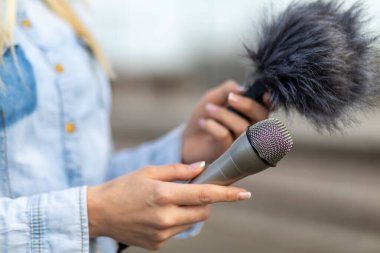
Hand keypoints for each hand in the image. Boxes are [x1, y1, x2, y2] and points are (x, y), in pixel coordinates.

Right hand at [87, 162, 250, 249]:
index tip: (246, 194)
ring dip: (189, 211)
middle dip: (205, 201)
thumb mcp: (148, 172)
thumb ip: (178, 171)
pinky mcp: (157, 245)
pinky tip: (157, 214)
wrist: (98, 213)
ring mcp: (161, 234)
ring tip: (168, 202)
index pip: (204, 195)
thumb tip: (202, 167)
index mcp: (163, 195)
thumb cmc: (123, 187)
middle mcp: (165, 218)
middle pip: (203, 211)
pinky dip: (176, 221)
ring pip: (192, 222)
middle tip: (191, 191)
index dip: (227, 195)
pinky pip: (177, 231)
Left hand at [182, 80, 270, 163]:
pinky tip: (202, 122)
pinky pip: (225, 136)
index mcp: (251, 115)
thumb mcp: (214, 98)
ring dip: (224, 114)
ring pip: (243, 128)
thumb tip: (242, 89)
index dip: (269, 102)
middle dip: (247, 105)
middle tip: (230, 98)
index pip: (267, 108)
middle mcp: (251, 132)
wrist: (186, 140)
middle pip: (262, 119)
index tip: (263, 95)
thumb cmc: (204, 118)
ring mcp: (241, 146)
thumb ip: (228, 90)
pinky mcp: (228, 156)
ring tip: (208, 108)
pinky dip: (212, 126)